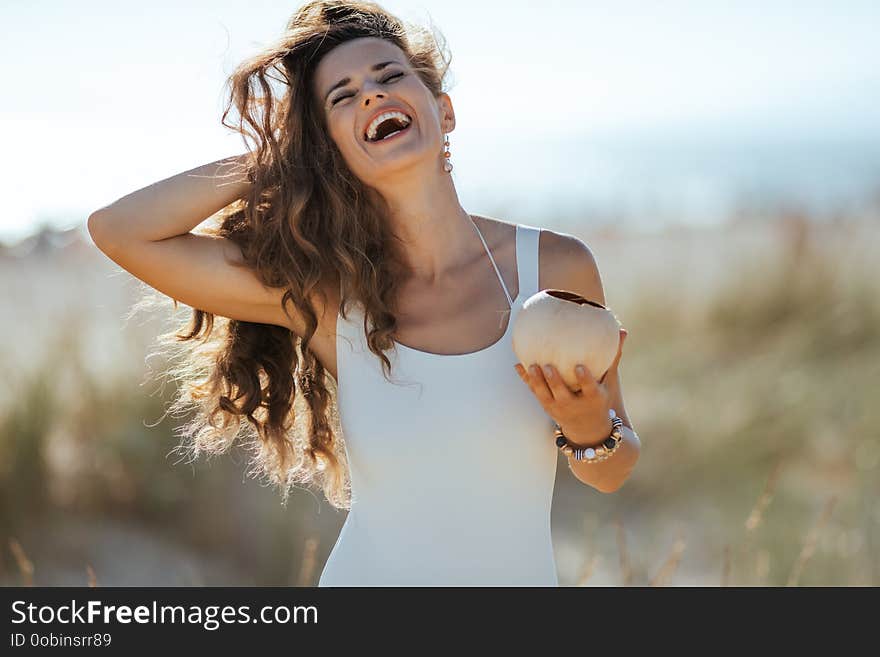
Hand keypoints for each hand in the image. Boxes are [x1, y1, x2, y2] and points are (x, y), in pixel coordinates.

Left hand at [514, 328, 627, 445]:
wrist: (589, 430)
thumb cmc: (600, 398)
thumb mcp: (610, 382)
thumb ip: (614, 356)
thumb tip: (623, 330)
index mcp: (593, 399)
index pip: (590, 389)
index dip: (585, 379)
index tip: (579, 367)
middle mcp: (575, 406)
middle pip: (563, 394)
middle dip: (555, 382)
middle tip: (548, 366)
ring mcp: (559, 408)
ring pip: (545, 396)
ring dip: (537, 382)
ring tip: (530, 366)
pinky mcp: (548, 407)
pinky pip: (536, 393)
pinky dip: (527, 380)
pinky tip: (518, 365)